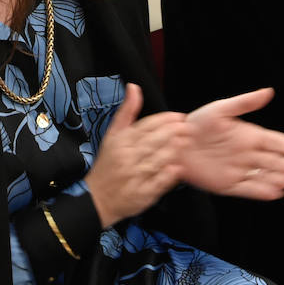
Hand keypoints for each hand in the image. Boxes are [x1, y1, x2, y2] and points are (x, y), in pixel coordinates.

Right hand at [85, 84, 188, 227]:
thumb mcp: (112, 135)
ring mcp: (133, 176)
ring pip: (157, 160)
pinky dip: (168, 175)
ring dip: (173, 150)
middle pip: (154, 141)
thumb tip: (134, 87)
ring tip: (185, 143)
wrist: (96, 198)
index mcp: (121, 141)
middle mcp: (126, 157)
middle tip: (187, 127)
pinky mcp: (140, 194)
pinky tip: (177, 168)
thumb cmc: (108, 163)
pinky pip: (157, 183)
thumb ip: (127, 111)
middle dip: (174, 132)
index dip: (165, 119)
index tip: (178, 116)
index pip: (146, 125)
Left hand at [180, 88, 283, 199]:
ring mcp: (238, 170)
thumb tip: (268, 92)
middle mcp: (246, 153)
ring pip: (263, 176)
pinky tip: (275, 192)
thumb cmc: (196, 124)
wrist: (174, 145)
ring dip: (277, 178)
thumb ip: (245, 102)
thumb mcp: (220, 108)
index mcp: (248, 135)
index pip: (274, 141)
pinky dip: (261, 191)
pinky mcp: (227, 185)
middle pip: (273, 160)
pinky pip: (248, 189)